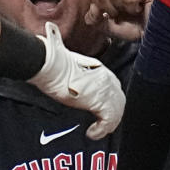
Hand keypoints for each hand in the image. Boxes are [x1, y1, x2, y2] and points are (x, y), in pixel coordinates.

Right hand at [28, 22, 125, 138]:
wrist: (49, 64)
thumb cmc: (52, 62)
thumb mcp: (64, 61)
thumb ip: (68, 61)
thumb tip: (52, 36)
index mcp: (100, 70)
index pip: (114, 87)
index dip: (110, 101)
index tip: (100, 111)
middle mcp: (107, 78)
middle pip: (119, 100)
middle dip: (112, 114)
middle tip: (100, 125)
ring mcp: (106, 90)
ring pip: (117, 111)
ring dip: (108, 124)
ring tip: (96, 130)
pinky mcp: (101, 101)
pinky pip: (109, 121)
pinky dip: (102, 129)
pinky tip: (92, 133)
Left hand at [85, 0, 155, 40]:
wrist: (158, 34)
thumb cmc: (138, 27)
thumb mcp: (111, 26)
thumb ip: (97, 20)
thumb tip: (89, 16)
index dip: (94, 7)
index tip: (103, 17)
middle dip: (108, 9)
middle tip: (121, 15)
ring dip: (121, 9)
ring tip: (132, 11)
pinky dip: (133, 9)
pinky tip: (141, 9)